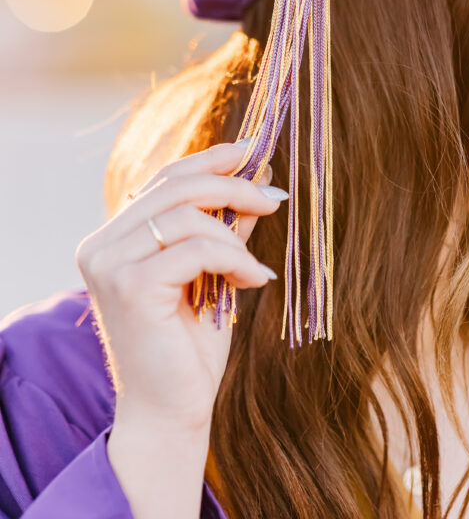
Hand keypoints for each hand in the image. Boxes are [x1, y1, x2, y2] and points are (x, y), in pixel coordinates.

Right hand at [76, 140, 285, 432]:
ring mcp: (109, 264)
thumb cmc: (188, 345)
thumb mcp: (213, 271)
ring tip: (255, 266)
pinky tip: (254, 279)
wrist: (170, 412)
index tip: (254, 149)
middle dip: (232, 185)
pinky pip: (195, 249)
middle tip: (274, 199)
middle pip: (176, 186)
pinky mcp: (129, 286)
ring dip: (234, 234)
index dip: (212, 159)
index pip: (165, 178)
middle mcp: (101, 245)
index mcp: (114, 237)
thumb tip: (258, 175)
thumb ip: (225, 225)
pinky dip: (234, 258)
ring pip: (186, 214)